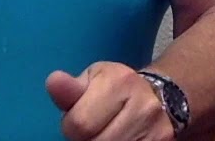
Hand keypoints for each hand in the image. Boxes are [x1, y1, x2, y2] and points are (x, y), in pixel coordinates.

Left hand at [45, 62, 174, 139]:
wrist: (160, 96)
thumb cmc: (116, 88)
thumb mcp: (94, 80)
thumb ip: (71, 89)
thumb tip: (54, 82)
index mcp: (121, 82)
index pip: (79, 124)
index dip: (72, 127)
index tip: (80, 119)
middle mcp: (143, 106)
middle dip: (87, 140)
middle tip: (94, 130)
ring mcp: (156, 130)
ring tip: (105, 135)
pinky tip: (119, 139)